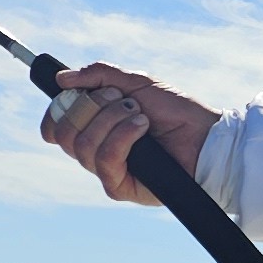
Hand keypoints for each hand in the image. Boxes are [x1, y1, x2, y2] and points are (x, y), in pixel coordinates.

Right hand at [41, 62, 222, 206]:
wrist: (207, 136)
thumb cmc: (176, 111)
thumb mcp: (136, 83)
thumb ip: (99, 76)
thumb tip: (61, 78)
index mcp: (95, 127)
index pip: (55, 128)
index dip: (55, 113)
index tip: (71, 96)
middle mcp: (96, 150)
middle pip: (65, 134)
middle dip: (92, 108)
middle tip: (123, 100)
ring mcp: (107, 170)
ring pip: (82, 145)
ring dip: (111, 120)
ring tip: (140, 114)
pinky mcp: (120, 187)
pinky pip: (105, 160)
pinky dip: (122, 136)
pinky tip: (143, 128)